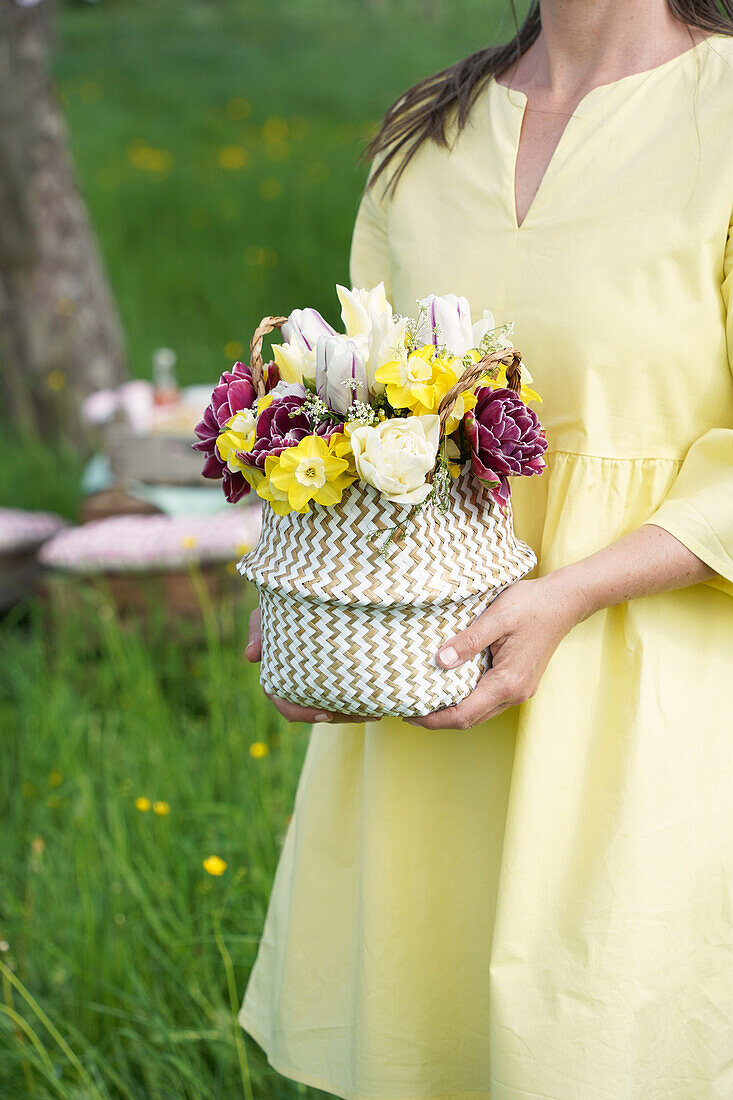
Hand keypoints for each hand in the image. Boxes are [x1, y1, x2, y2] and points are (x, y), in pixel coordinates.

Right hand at [244, 606, 373, 724]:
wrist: (308, 593)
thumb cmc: (282, 604)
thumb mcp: (266, 614)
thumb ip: (257, 629)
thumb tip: (250, 656)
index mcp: (278, 675)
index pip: (285, 702)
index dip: (302, 713)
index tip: (326, 716)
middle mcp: (297, 683)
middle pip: (318, 711)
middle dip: (342, 717)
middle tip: (366, 715)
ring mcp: (317, 680)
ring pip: (335, 706)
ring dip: (356, 712)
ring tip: (379, 710)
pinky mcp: (335, 673)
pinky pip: (346, 692)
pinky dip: (361, 697)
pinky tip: (379, 697)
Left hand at [407, 572, 587, 730]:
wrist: (565, 601)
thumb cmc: (532, 605)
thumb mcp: (496, 618)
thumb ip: (468, 641)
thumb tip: (440, 661)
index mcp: (508, 682)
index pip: (464, 714)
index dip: (434, 719)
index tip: (410, 716)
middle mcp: (516, 693)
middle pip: (471, 718)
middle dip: (440, 719)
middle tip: (411, 710)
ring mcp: (521, 689)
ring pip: (481, 711)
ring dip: (454, 710)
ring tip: (427, 699)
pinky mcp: (521, 682)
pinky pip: (490, 700)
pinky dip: (468, 700)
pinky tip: (452, 687)